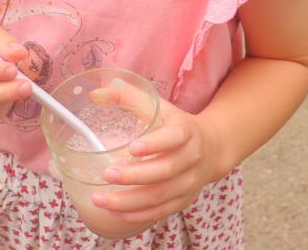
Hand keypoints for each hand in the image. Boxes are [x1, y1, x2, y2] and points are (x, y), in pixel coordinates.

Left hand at [85, 82, 220, 226]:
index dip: (155, 144)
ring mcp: (189, 183)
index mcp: (186, 131)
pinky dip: (137, 214)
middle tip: (106, 174)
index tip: (132, 148)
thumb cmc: (175, 125)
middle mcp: (191, 158)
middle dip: (133, 176)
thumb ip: (128, 96)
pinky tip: (115, 211)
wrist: (211, 148)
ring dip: (128, 201)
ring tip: (100, 198)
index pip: (174, 138)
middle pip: (164, 171)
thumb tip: (96, 94)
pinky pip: (160, 212)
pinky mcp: (183, 201)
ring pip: (160, 197)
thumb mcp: (159, 106)